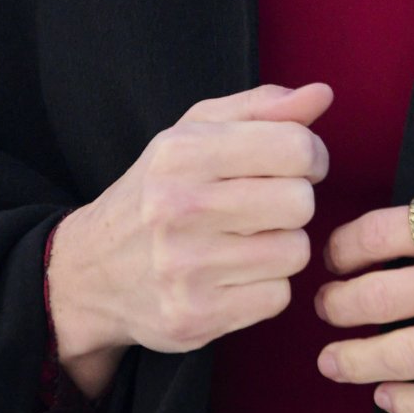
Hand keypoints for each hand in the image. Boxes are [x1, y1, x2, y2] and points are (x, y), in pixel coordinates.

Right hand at [47, 81, 332, 397]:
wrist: (91, 270)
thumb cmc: (158, 189)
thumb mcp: (196, 130)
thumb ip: (262, 107)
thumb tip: (322, 95)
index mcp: (184, 151)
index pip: (294, 147)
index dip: (311, 156)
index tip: (298, 165)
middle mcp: (180, 207)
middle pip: (300, 202)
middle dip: (294, 202)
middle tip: (267, 206)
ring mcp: (185, 267)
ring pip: (294, 252)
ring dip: (282, 246)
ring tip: (248, 240)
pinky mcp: (194, 317)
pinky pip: (277, 298)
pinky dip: (267, 287)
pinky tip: (236, 275)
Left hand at [314, 190, 413, 412]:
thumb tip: (406, 244)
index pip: (386, 231)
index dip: (346, 247)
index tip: (334, 256)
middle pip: (380, 295)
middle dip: (339, 304)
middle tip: (325, 307)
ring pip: (401, 354)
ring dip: (355, 359)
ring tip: (335, 358)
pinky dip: (407, 402)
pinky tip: (391, 396)